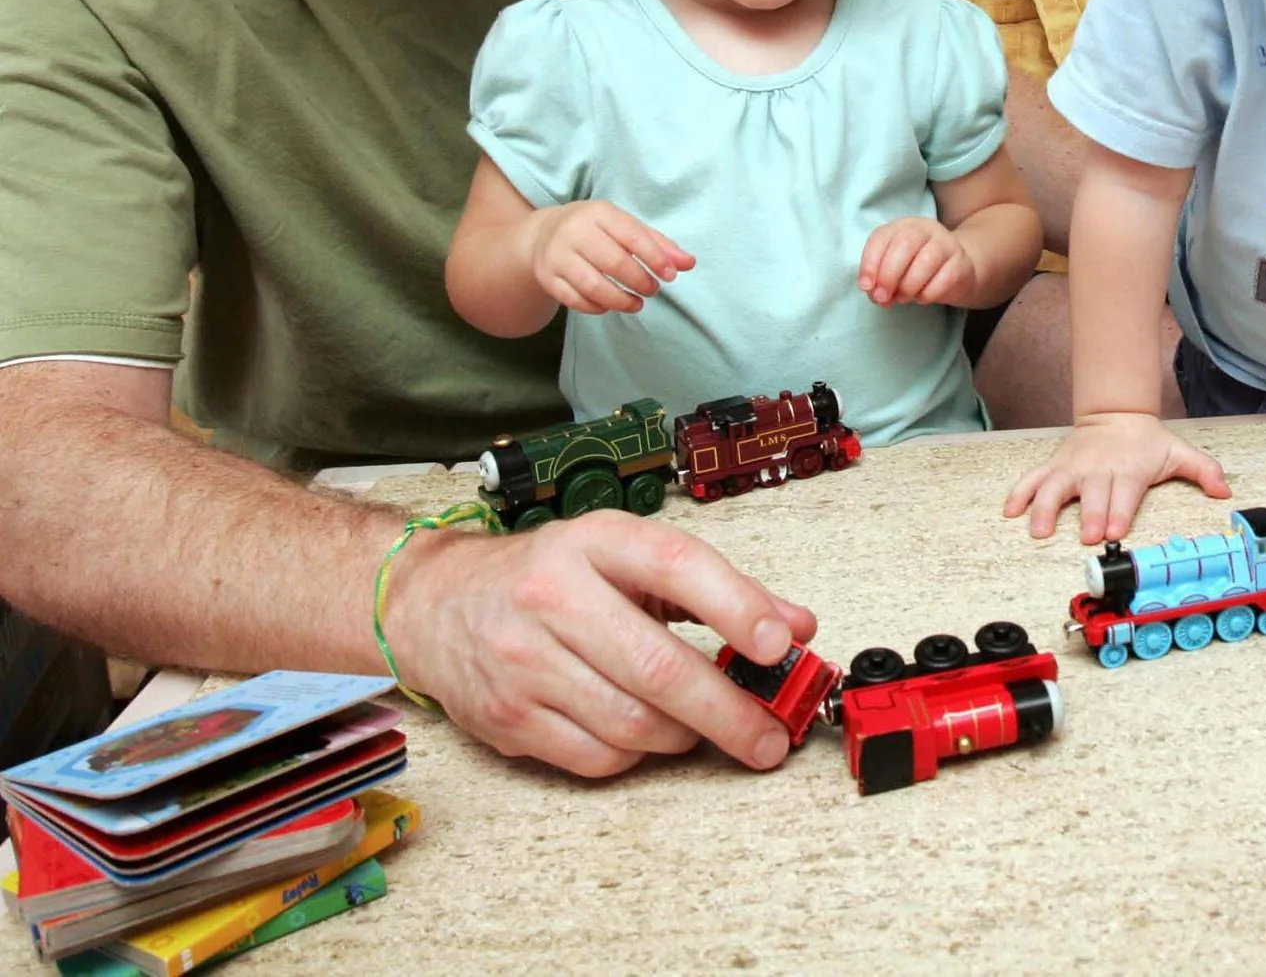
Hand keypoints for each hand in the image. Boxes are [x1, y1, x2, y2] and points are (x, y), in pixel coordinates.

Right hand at [381, 511, 815, 778]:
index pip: (677, 566)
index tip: (783, 643)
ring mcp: (525, 662)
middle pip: (657, 668)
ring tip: (704, 726)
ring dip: (685, 735)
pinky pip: (597, 757)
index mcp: (594, 543)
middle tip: (771, 735)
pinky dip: (637, 754)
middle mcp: (554, 597)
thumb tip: (796, 625)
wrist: (433, 603)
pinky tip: (647, 734)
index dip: (739, 606)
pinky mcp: (508, 718)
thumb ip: (715, 589)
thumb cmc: (547, 575)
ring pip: (632, 723)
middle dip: (728, 710)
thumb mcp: (627, 557)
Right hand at [526, 203, 691, 315]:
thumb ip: (658, 244)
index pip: (632, 236)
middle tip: (652, 290)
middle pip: (613, 262)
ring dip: (620, 300)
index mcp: (599, 213)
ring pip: (592, 285)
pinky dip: (596, 307)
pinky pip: (574, 299)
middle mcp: (575, 231)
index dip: (655, 258)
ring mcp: (557, 255)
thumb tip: (689, 263)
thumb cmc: (595, 231)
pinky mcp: (547, 277)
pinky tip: (609, 306)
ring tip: (636, 304)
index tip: (670, 275)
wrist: (541, 235)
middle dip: (639, 281)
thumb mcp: (624, 227)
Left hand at [859, 216, 977, 306]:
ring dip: (908, 286)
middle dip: (888, 275)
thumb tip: (874, 293)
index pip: (881, 238)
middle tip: (883, 297)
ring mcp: (947, 244)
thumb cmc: (917, 268)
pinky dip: (928, 294)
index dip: (870, 264)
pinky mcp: (961, 263)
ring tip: (903, 298)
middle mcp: (926, 229)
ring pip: (926, 261)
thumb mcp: (895, 268)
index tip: (866, 286)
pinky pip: (944, 279)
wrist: (957, 270)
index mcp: (903, 226)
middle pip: (904, 245)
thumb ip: (880, 278)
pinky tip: (922, 298)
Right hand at [1002, 411, 1231, 542]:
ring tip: (1039, 529)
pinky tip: (1011, 511)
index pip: (1123, 494)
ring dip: (1046, 508)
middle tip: (1087, 535)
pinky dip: (1020, 493)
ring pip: (1054, 487)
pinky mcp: (1055, 467)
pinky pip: (1032, 479)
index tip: (1113, 530)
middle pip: (1091, 494)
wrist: (1116, 413)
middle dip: (1088, 514)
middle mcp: (1098, 470)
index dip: (1118, 512)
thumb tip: (1225, 490)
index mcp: (1128, 470)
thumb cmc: (1146, 441)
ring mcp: (1073, 468)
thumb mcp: (1178, 451)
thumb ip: (1203, 470)